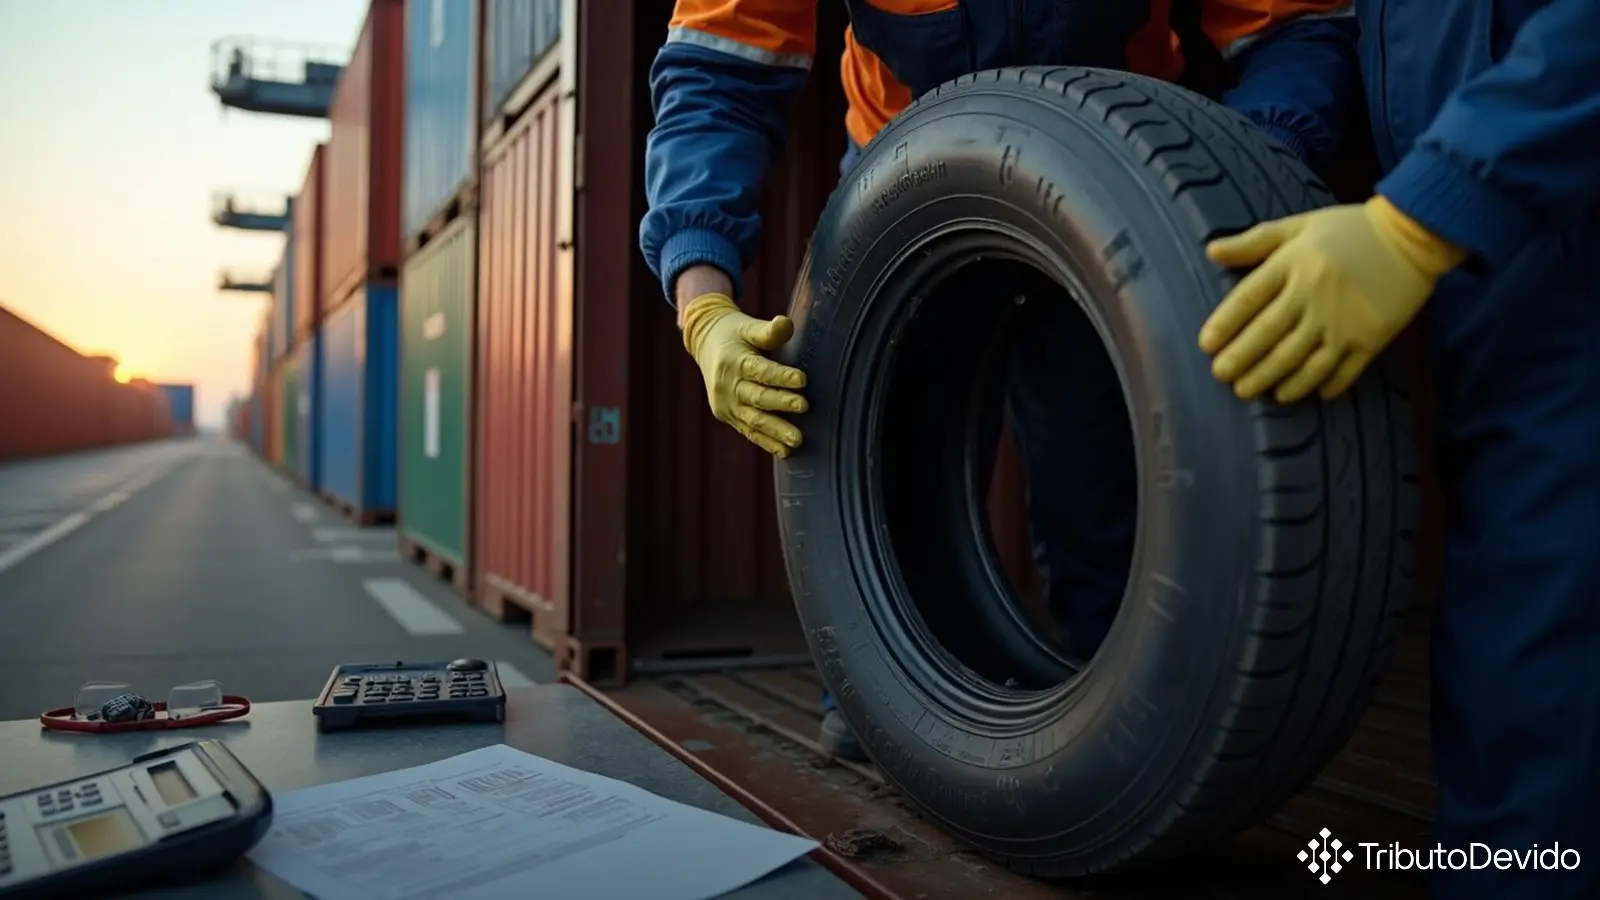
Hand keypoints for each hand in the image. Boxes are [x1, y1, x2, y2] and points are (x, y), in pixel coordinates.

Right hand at [681, 292, 807, 457]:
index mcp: (733, 361)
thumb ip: (769, 331)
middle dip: (781, 403)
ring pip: (753, 419)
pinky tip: (785, 451)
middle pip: (757, 397)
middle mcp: (726, 385)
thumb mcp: (748, 326)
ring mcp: (725, 404)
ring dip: (776, 431)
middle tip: (804, 407)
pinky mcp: (727, 416)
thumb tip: (786, 324)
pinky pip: (748, 431)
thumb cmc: (735, 334)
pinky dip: (766, 442)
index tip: (802, 379)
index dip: (780, 376)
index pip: (759, 370)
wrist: (706, 345)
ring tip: (797, 440)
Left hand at [1198, 196, 1463, 402]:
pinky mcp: (1371, 337)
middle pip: (1268, 335)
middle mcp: (1315, 294)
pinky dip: (1321, 385)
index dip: (1224, 325)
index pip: (1248, 299)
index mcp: (1293, 263)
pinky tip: (1304, 394)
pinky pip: (1342, 370)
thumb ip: (1255, 241)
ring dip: (1272, 379)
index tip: (1206, 345)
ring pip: (1300, 359)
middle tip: (1221, 376)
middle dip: (1241, 360)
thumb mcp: (1299, 225)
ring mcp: (1343, 319)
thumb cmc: (1349, 229)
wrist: (1414, 234)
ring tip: (1250, 391)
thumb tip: (1211, 251)